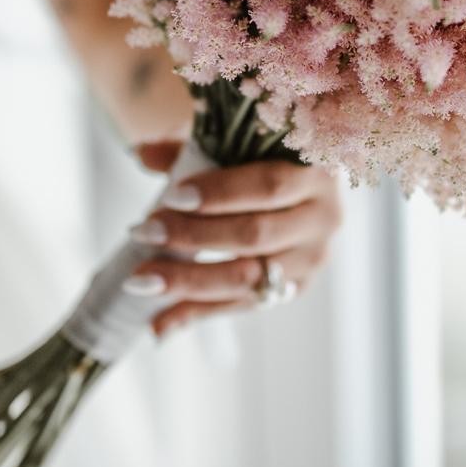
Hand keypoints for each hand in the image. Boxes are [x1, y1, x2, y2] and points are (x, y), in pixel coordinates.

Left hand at [127, 141, 342, 336]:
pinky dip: (197, 313)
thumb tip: (142, 153)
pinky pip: (242, 305)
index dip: (219, 194)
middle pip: (255, 235)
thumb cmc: (263, 158)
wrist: (300, 185)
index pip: (268, 187)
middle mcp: (324, 218)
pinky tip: (158, 322)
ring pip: (249, 278)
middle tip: (143, 232)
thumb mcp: (235, 145)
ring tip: (141, 279)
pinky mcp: (296, 289)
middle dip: (193, 236)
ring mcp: (313, 259)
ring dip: (189, 280)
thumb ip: (192, 149)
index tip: (171, 197)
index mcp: (318, 171)